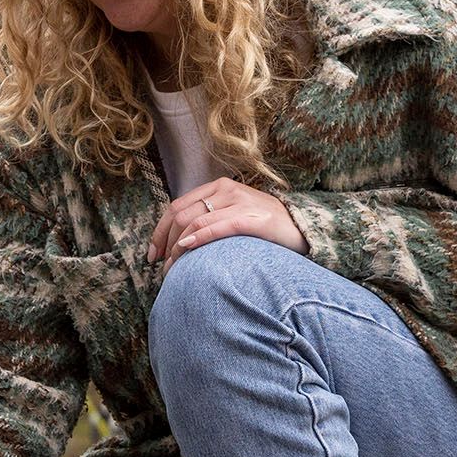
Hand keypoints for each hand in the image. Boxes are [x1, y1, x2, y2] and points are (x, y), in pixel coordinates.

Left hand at [147, 176, 305, 262]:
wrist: (304, 228)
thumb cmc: (264, 228)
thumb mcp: (233, 215)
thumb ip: (209, 219)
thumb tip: (178, 241)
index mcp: (218, 187)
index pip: (176, 206)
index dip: (159, 231)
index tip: (153, 253)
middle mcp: (227, 190)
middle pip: (180, 215)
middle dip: (164, 242)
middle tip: (159, 265)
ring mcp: (240, 202)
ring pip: (194, 222)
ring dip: (177, 249)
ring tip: (172, 269)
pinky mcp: (253, 219)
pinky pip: (216, 227)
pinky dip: (197, 238)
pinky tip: (186, 249)